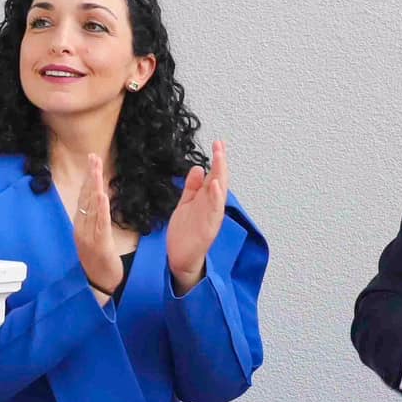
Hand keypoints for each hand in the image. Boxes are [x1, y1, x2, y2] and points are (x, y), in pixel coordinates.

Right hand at [74, 154, 124, 292]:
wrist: (98, 286)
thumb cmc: (98, 262)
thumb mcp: (94, 238)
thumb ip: (94, 220)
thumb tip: (97, 200)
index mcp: (81, 225)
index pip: (84, 197)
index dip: (88, 178)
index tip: (92, 161)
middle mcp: (82, 228)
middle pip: (86, 198)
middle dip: (90, 176)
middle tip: (93, 157)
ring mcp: (89, 236)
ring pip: (92, 207)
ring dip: (94, 187)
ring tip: (97, 170)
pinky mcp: (100, 245)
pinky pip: (100, 224)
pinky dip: (100, 209)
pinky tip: (102, 195)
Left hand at [166, 140, 228, 291]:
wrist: (180, 258)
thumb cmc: (184, 234)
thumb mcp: (185, 204)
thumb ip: (192, 187)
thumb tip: (198, 168)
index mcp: (206, 200)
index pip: (214, 176)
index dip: (217, 160)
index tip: (218, 143)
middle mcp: (211, 206)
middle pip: (219, 180)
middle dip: (221, 162)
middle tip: (220, 145)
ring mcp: (211, 217)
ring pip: (219, 193)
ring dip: (221, 175)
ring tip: (220, 158)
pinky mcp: (208, 229)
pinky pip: (214, 211)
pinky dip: (216, 198)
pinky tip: (216, 185)